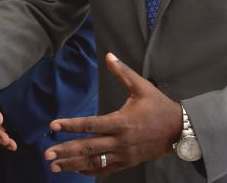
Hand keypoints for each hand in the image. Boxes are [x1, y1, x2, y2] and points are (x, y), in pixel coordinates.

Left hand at [44, 53, 181, 175]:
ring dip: (73, 164)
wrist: (179, 130)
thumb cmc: (159, 107)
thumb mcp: (142, 87)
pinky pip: (105, 169)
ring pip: (94, 162)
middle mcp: (120, 141)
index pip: (91, 124)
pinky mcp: (127, 163)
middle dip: (66, 151)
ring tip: (55, 166)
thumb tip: (108, 55)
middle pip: (89, 148)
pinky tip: (75, 171)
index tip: (53, 126)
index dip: (71, 125)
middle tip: (47, 154)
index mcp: (121, 122)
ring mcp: (124, 155)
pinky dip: (90, 171)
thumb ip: (123, 72)